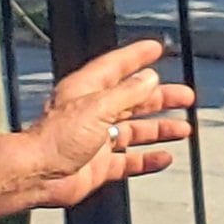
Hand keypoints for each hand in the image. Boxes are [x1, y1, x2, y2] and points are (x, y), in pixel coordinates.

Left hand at [22, 38, 194, 209]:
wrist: (36, 175)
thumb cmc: (56, 138)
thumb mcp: (96, 108)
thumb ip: (126, 94)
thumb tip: (149, 78)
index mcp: (87, 91)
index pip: (116, 67)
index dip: (137, 56)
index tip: (158, 49)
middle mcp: (92, 113)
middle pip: (132, 100)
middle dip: (160, 97)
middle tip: (186, 96)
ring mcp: (96, 141)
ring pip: (134, 132)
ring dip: (159, 129)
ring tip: (184, 128)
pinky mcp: (98, 166)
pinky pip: (128, 161)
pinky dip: (147, 159)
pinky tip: (165, 158)